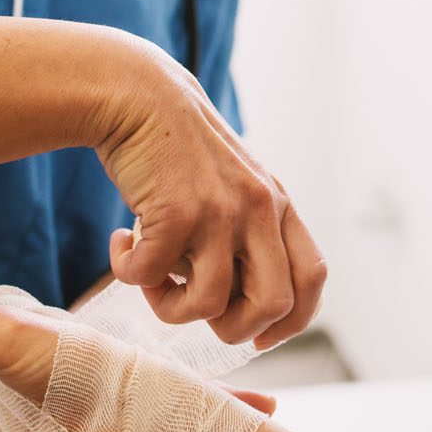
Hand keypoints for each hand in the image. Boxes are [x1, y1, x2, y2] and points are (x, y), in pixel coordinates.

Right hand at [95, 46, 326, 348]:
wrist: (137, 95)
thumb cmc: (176, 151)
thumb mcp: (232, 185)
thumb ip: (245, 232)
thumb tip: (232, 304)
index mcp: (276, 204)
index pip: (312, 278)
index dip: (291, 321)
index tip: (258, 336)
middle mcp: (258, 209)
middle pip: (274, 304)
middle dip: (234, 329)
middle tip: (196, 313)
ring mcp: (220, 211)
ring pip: (210, 304)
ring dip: (171, 308)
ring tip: (149, 281)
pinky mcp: (175, 211)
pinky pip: (152, 277)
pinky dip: (129, 275)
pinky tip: (120, 247)